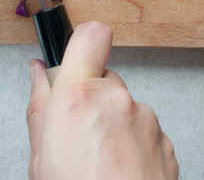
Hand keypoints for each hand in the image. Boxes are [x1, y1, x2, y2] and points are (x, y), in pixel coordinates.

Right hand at [27, 21, 178, 179]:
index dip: (84, 42)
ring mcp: (146, 121)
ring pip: (125, 107)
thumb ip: (40, 105)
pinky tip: (118, 169)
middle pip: (104, 79)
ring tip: (98, 160)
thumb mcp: (39, 154)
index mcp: (77, 96)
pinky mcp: (166, 143)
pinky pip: (144, 130)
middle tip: (76, 133)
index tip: (78, 53)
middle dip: (91, 98)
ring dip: (113, 124)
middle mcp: (117, 100)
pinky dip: (133, 145)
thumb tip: (37, 74)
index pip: (92, 36)